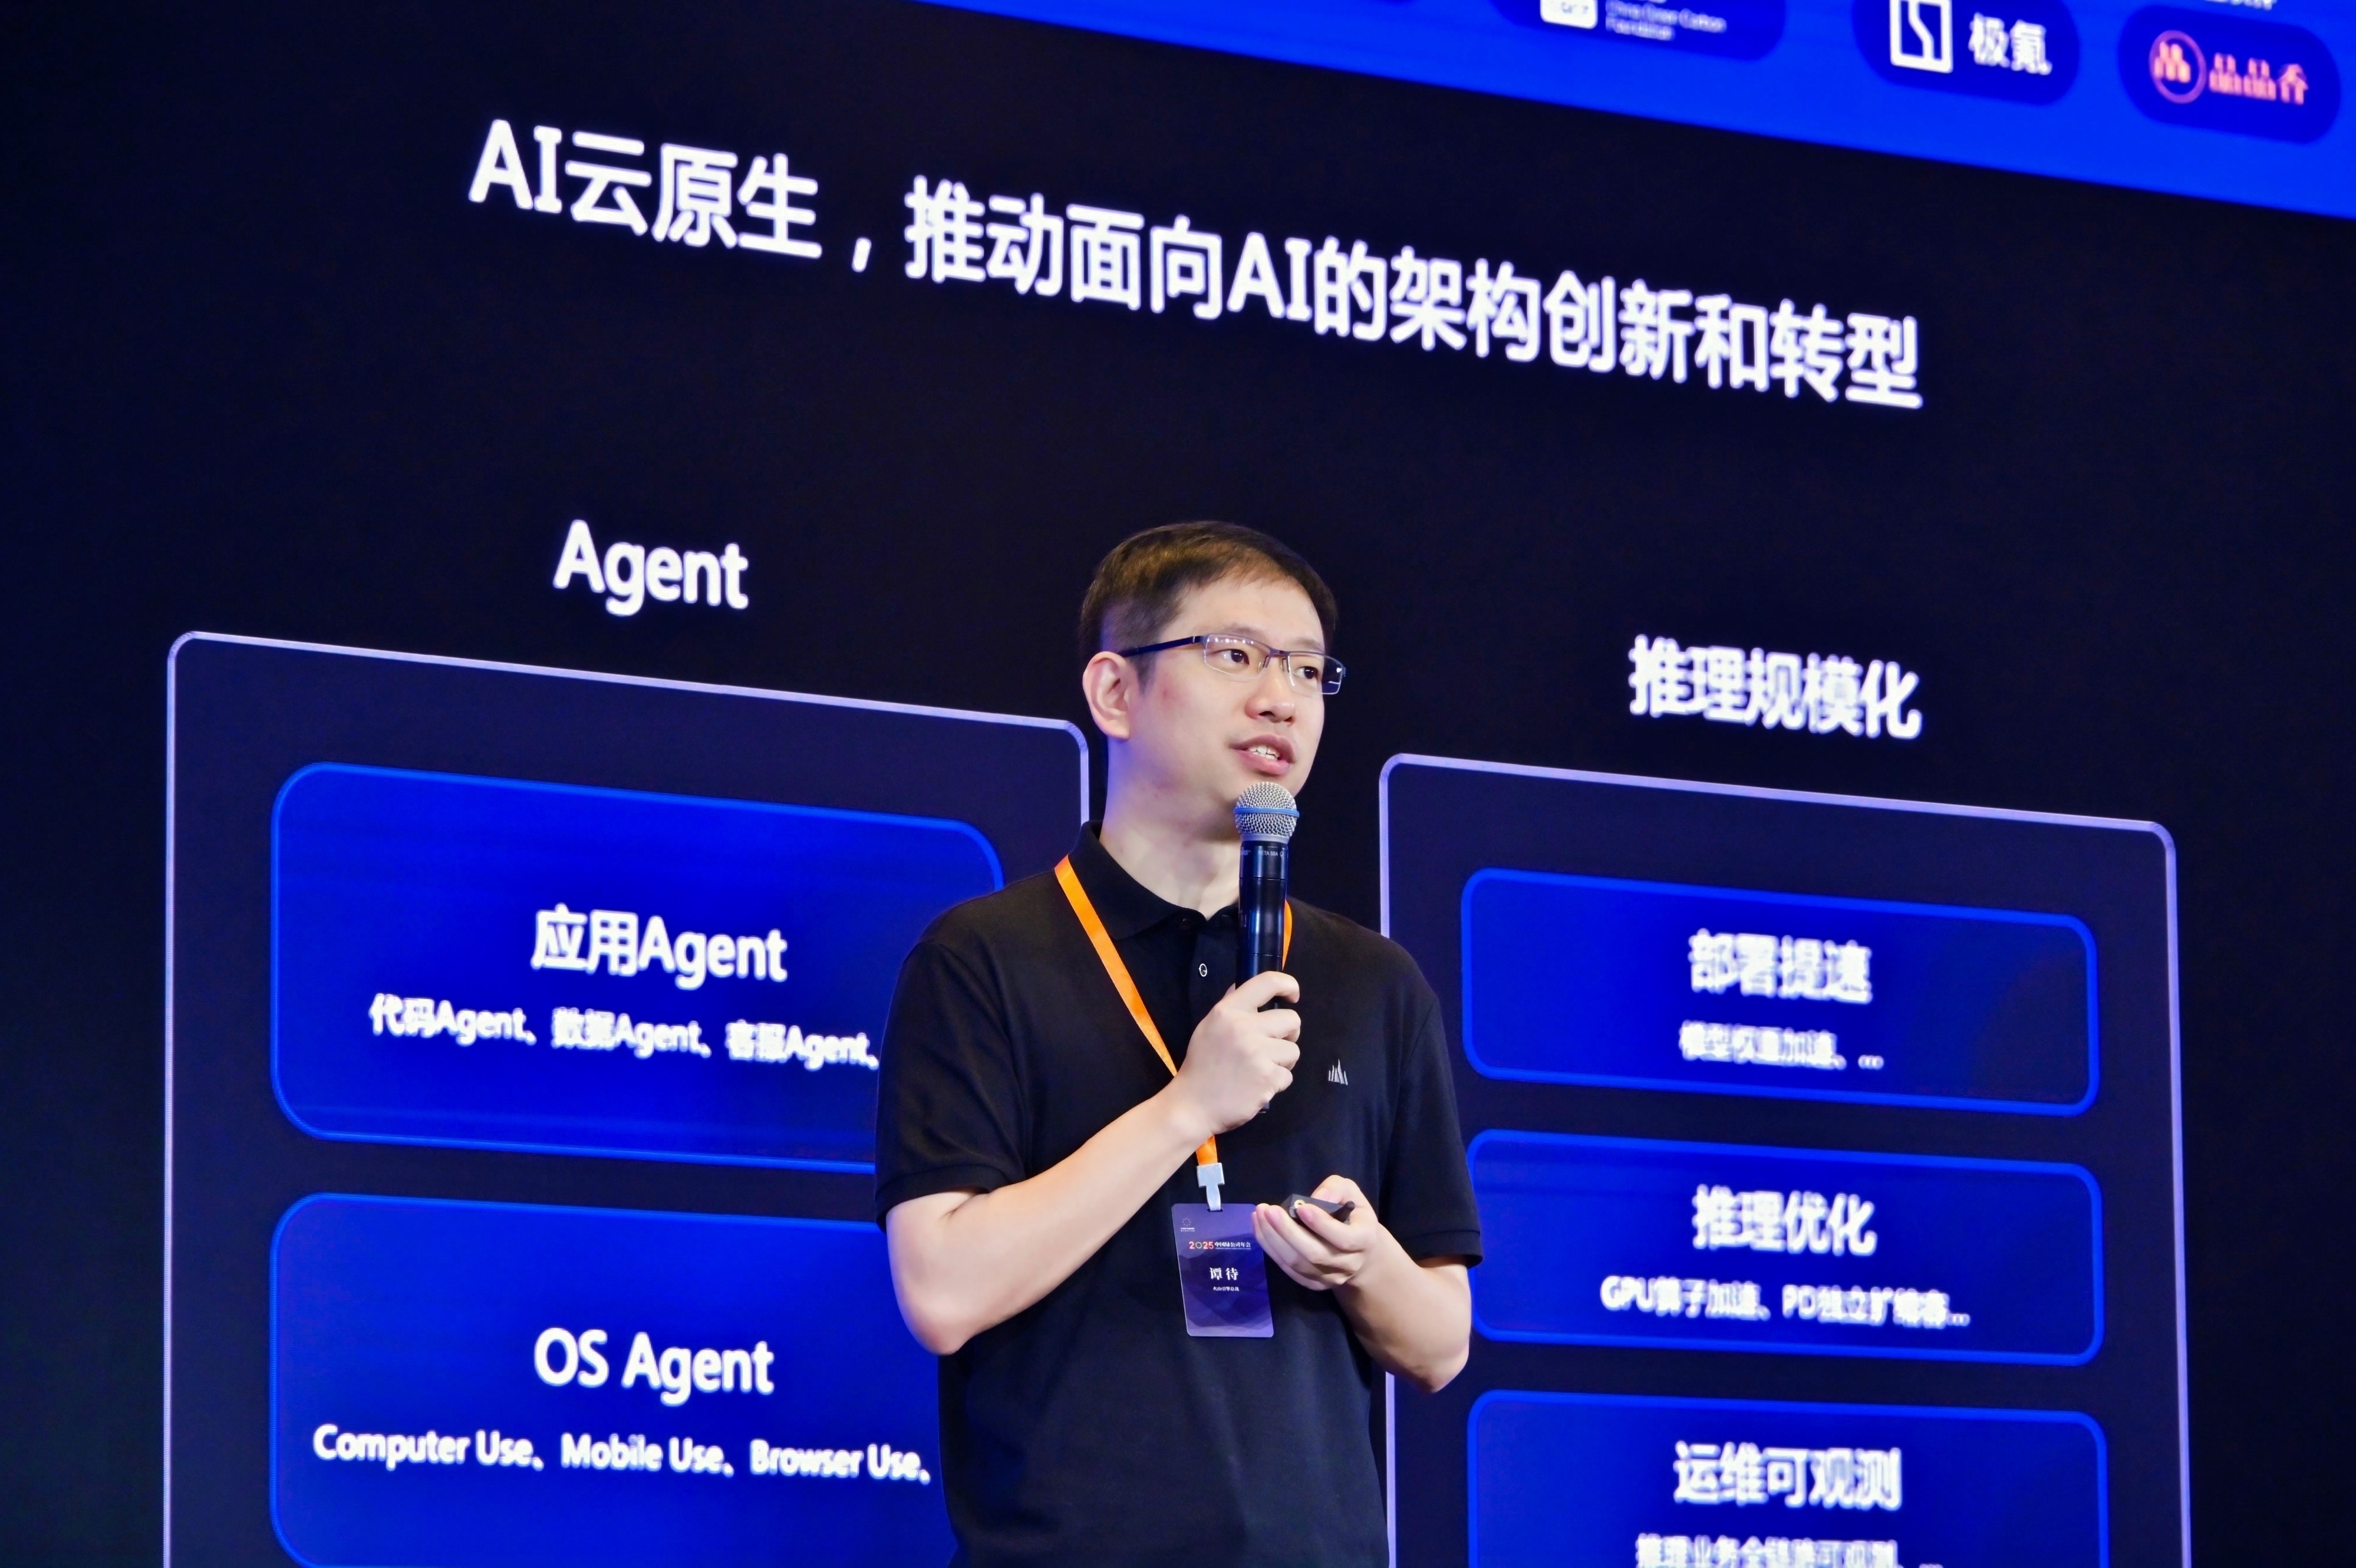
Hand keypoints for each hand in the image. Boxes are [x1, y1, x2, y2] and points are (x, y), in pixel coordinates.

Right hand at [1167, 970, 1299, 1137]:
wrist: (1192, 1106)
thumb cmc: (1201, 1066)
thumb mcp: (1208, 1027)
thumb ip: (1231, 1006)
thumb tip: (1248, 986)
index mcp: (1228, 1011)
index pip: (1267, 982)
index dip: (1288, 984)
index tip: (1292, 995)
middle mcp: (1244, 1028)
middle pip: (1291, 1020)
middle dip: (1288, 1034)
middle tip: (1272, 1045)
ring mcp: (1257, 1053)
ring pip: (1293, 1050)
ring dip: (1282, 1062)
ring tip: (1261, 1069)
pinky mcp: (1267, 1078)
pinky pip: (1288, 1076)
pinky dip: (1276, 1083)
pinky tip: (1257, 1086)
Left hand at [1254, 1176, 1387, 1292]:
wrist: (1360, 1252)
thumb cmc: (1352, 1215)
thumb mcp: (1351, 1193)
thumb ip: (1336, 1189)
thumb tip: (1316, 1197)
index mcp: (1363, 1240)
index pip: (1343, 1239)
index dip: (1321, 1224)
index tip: (1301, 1206)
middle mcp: (1349, 1265)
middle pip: (1315, 1254)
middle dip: (1288, 1232)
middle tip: (1269, 1210)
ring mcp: (1330, 1278)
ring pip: (1298, 1264)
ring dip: (1274, 1239)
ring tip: (1260, 1215)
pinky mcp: (1313, 1284)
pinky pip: (1288, 1270)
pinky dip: (1271, 1249)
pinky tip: (1260, 1228)